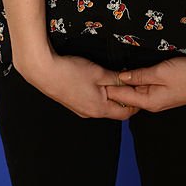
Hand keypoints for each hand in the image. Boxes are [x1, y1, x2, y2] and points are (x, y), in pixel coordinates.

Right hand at [13, 44, 141, 118]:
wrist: (44, 72)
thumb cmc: (71, 72)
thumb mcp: (99, 72)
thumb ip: (116, 78)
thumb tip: (130, 80)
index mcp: (100, 108)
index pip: (125, 113)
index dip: (135, 103)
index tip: (141, 90)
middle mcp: (91, 113)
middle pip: (114, 110)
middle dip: (124, 98)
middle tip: (130, 83)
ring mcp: (81, 109)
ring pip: (103, 105)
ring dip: (111, 95)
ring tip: (115, 79)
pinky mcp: (74, 103)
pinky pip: (92, 102)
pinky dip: (100, 94)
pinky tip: (98, 81)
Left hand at [105, 55, 185, 111]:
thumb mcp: (160, 72)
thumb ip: (140, 75)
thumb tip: (122, 77)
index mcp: (150, 101)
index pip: (123, 96)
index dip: (109, 88)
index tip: (94, 82)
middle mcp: (153, 103)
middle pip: (129, 96)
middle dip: (114, 88)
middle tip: (98, 78)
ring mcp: (160, 98)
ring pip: (137, 92)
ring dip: (126, 85)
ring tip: (109, 76)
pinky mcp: (166, 92)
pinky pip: (146, 88)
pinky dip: (137, 82)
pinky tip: (131, 76)